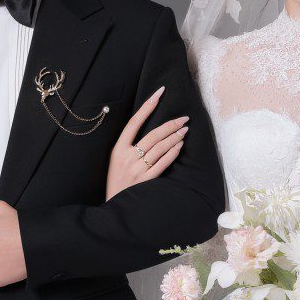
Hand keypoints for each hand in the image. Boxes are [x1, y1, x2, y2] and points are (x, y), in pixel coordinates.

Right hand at [106, 84, 189, 199]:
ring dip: (174, 137)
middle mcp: (127, 157)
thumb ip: (129, 146)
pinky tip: (180, 145)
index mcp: (118, 149)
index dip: (148, 106)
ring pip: (160, 147)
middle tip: (184, 118)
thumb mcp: (116, 160)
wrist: (114, 206)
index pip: (134, 122)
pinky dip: (173, 152)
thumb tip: (149, 130)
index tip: (160, 93)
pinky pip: (163, 162)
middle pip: (152, 134)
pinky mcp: (146, 180)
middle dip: (170, 124)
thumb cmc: (117, 181)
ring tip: (184, 130)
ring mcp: (137, 169)